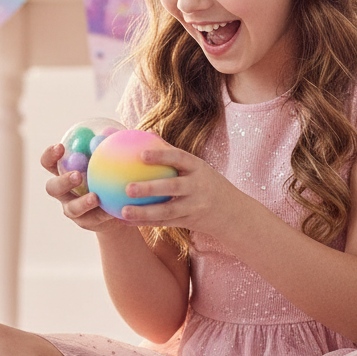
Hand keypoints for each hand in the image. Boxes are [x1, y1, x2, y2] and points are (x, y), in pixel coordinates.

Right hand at [41, 143, 116, 232]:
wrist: (116, 204)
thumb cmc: (109, 174)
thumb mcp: (111, 160)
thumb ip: (114, 147)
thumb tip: (129, 131)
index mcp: (63, 172)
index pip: (49, 163)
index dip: (50, 156)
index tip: (60, 147)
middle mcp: (63, 191)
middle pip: (52, 188)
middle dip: (63, 181)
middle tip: (77, 175)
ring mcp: (72, 208)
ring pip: (71, 208)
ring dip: (81, 203)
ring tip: (95, 197)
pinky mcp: (85, 222)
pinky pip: (91, 219)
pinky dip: (101, 214)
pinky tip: (111, 210)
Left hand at [116, 143, 240, 235]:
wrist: (232, 212)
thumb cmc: (206, 182)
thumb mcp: (196, 166)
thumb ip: (171, 151)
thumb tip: (146, 132)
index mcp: (198, 168)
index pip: (180, 158)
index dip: (162, 155)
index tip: (141, 155)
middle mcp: (198, 186)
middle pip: (173, 187)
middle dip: (150, 188)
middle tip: (127, 188)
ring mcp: (195, 206)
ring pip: (168, 210)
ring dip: (144, 212)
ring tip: (123, 211)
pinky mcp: (190, 221)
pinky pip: (165, 223)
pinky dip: (145, 222)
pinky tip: (125, 221)